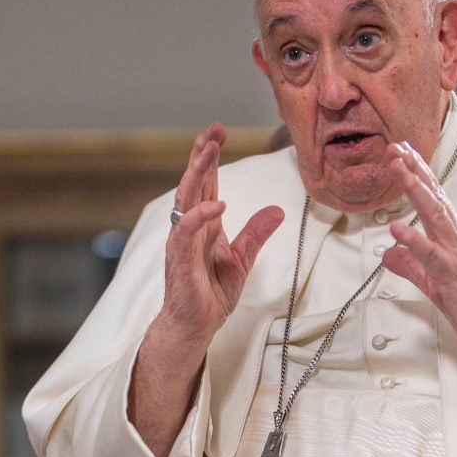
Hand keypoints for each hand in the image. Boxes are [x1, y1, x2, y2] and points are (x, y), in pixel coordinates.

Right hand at [159, 123, 284, 343]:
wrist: (195, 326)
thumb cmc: (210, 294)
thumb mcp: (242, 259)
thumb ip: (255, 234)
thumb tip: (277, 210)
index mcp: (204, 224)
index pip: (206, 183)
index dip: (211, 157)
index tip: (219, 132)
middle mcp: (190, 227)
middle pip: (194, 182)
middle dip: (202, 154)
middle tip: (214, 129)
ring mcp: (182, 241)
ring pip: (186, 198)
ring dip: (197, 172)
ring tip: (209, 150)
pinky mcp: (179, 259)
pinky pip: (186, 231)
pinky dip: (200, 215)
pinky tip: (217, 203)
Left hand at [380, 141, 456, 396]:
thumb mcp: (432, 282)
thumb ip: (410, 264)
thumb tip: (388, 252)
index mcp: (453, 236)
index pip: (433, 198)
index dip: (417, 174)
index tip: (401, 152)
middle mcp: (456, 238)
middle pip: (433, 197)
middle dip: (414, 171)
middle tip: (396, 148)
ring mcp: (455, 253)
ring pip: (434, 215)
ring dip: (415, 190)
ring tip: (397, 170)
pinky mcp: (452, 274)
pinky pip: (431, 254)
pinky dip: (414, 239)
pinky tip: (398, 227)